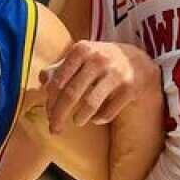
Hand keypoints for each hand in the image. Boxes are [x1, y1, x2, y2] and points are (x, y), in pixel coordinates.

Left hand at [39, 40, 160, 133]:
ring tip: (77, 121)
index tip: (48, 115)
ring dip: (79, 118)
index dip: (50, 101)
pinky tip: (96, 118)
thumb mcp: (81, 57)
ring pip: (89, 104)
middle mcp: (98, 59)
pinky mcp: (130, 88)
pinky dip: (99, 118)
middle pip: (70, 94)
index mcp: (81, 50)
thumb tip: (41, 79)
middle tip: (54, 129)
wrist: (138, 61)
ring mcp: (115, 73)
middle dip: (59, 116)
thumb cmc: (101, 60)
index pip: (58, 81)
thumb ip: (60, 67)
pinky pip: (108, 112)